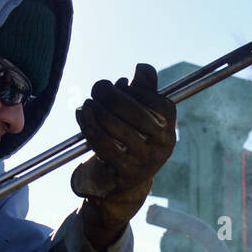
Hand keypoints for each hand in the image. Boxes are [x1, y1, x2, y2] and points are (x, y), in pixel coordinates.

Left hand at [71, 63, 175, 246]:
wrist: (127, 184)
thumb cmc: (134, 140)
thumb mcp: (143, 114)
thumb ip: (144, 89)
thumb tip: (142, 68)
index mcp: (169, 122)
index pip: (148, 95)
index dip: (127, 88)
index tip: (114, 85)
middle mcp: (162, 141)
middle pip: (129, 106)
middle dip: (107, 93)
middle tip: (97, 89)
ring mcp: (144, 158)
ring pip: (113, 123)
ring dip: (95, 108)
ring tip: (89, 103)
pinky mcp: (125, 170)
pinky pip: (102, 142)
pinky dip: (88, 125)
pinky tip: (83, 115)